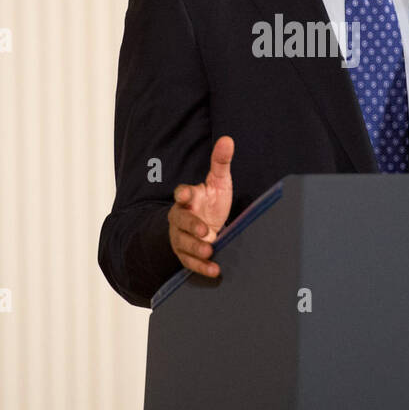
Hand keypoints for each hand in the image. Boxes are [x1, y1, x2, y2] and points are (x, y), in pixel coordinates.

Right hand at [168, 135, 234, 277]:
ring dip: (196, 248)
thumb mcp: (218, 182)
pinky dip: (201, 266)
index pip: (181, 194)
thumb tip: (227, 139)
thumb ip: (220, 162)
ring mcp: (181, 237)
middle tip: (205, 231)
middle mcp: (181, 217)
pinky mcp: (186, 254)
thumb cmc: (211, 202)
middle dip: (191, 226)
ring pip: (183, 243)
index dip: (182, 194)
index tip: (185, 195)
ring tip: (210, 250)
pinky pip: (190, 262)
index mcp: (188, 198)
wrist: (207, 225)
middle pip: (181, 221)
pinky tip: (214, 270)